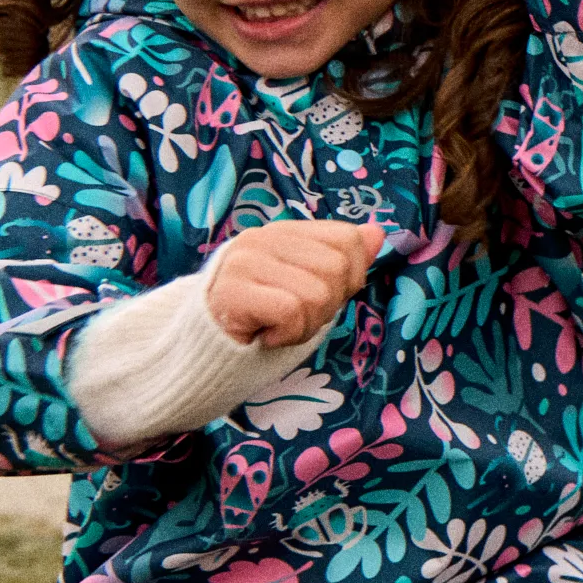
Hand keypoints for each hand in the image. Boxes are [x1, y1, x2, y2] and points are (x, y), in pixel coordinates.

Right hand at [207, 220, 383, 348]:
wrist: (206, 351)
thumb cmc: (263, 320)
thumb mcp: (310, 287)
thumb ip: (342, 260)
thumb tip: (377, 233)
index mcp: (285, 232)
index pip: (349, 240)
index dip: (349, 278)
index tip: (319, 299)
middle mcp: (263, 237)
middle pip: (337, 269)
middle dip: (326, 307)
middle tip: (292, 317)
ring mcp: (245, 261)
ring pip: (317, 293)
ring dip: (305, 325)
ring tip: (277, 326)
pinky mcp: (232, 290)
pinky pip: (291, 311)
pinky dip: (287, 335)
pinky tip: (266, 335)